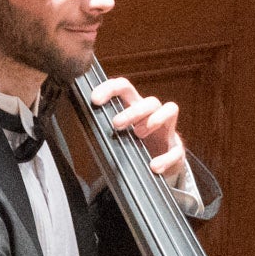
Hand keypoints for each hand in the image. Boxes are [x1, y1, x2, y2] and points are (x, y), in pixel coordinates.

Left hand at [89, 76, 190, 191]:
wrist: (158, 165)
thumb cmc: (133, 145)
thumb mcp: (116, 135)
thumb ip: (102, 130)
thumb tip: (78, 127)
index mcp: (134, 107)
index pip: (124, 88)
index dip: (110, 89)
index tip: (94, 99)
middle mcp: (152, 114)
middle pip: (149, 100)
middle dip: (132, 110)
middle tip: (116, 124)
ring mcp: (167, 130)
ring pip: (169, 109)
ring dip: (154, 120)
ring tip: (138, 134)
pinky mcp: (176, 148)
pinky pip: (177, 149)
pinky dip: (166, 158)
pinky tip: (154, 166)